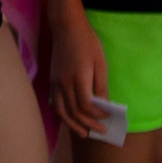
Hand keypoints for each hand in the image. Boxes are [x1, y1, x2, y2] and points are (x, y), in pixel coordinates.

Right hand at [50, 16, 111, 144]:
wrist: (66, 29)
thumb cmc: (88, 43)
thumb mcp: (100, 63)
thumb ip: (101, 85)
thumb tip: (105, 104)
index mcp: (79, 78)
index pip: (87, 105)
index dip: (98, 114)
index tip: (109, 117)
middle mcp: (64, 84)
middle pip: (75, 111)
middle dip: (89, 123)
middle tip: (101, 131)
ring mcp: (56, 83)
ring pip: (62, 111)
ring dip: (73, 124)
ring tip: (83, 133)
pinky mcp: (52, 81)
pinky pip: (56, 103)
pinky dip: (63, 114)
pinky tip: (70, 119)